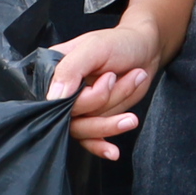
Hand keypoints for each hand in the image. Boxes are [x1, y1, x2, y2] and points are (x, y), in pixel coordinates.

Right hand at [46, 18, 165, 160]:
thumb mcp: (94, 48)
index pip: (50, 98)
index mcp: (52, 71)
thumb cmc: (119, 43)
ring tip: (133, 85)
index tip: (107, 80)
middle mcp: (61, 93)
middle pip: (71, 116)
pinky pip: (90, 140)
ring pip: (86, 128)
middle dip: (103, 100)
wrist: (145, 50)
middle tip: (117, 77)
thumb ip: (71, 69)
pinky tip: (112, 152)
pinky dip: (101, 146)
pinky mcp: (94, 118)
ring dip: (113, 114)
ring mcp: (78, 108)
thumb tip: (53, 98)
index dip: (78, 98)